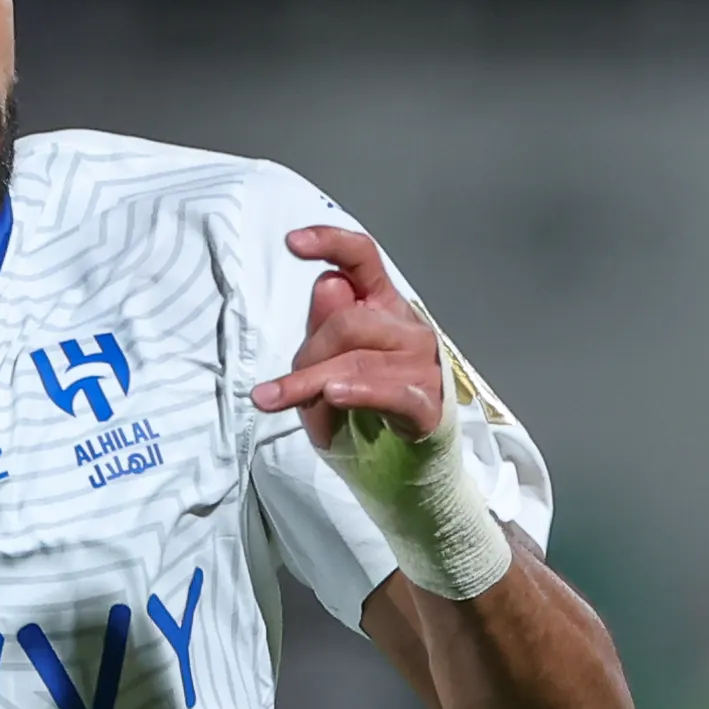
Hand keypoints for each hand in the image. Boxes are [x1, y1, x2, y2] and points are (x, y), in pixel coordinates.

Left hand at [250, 223, 453, 450]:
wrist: (400, 465)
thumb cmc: (361, 407)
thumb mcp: (326, 365)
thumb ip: (323, 326)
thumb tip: (326, 282)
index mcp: (383, 305)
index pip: (362, 259)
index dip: (330, 243)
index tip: (294, 243)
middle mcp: (407, 327)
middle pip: (348, 321)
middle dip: (307, 354)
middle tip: (283, 389)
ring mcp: (423, 365)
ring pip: (358, 359)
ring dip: (311, 382)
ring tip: (279, 400)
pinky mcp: (428, 406)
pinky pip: (391, 392)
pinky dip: (361, 392)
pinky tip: (335, 393)